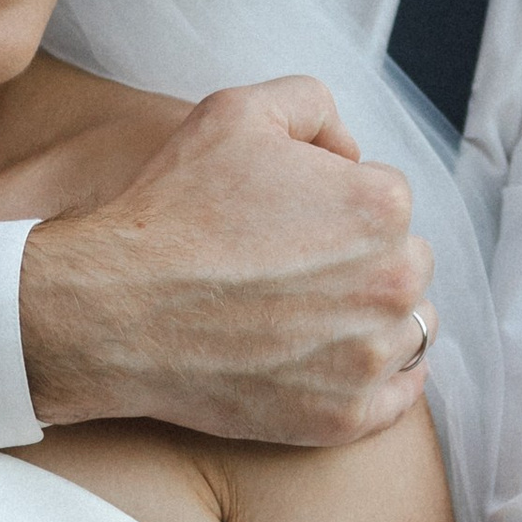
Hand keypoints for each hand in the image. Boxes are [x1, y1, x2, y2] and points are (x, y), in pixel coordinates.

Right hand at [20, 78, 432, 445]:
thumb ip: (313, 105)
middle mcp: (392, 280)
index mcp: (380, 204)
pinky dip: (379, 381)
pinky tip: (339, 361)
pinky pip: (400, 395)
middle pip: (406, 264)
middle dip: (366, 261)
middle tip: (297, 269)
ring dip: (375, 319)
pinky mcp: (346, 416)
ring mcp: (370, 355)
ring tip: (312, 316)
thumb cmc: (173, 208)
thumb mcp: (238, 111)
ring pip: (408, 327)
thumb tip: (350, 151)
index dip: (340, 204)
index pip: (390, 200)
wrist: (113, 309)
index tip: (291, 221)